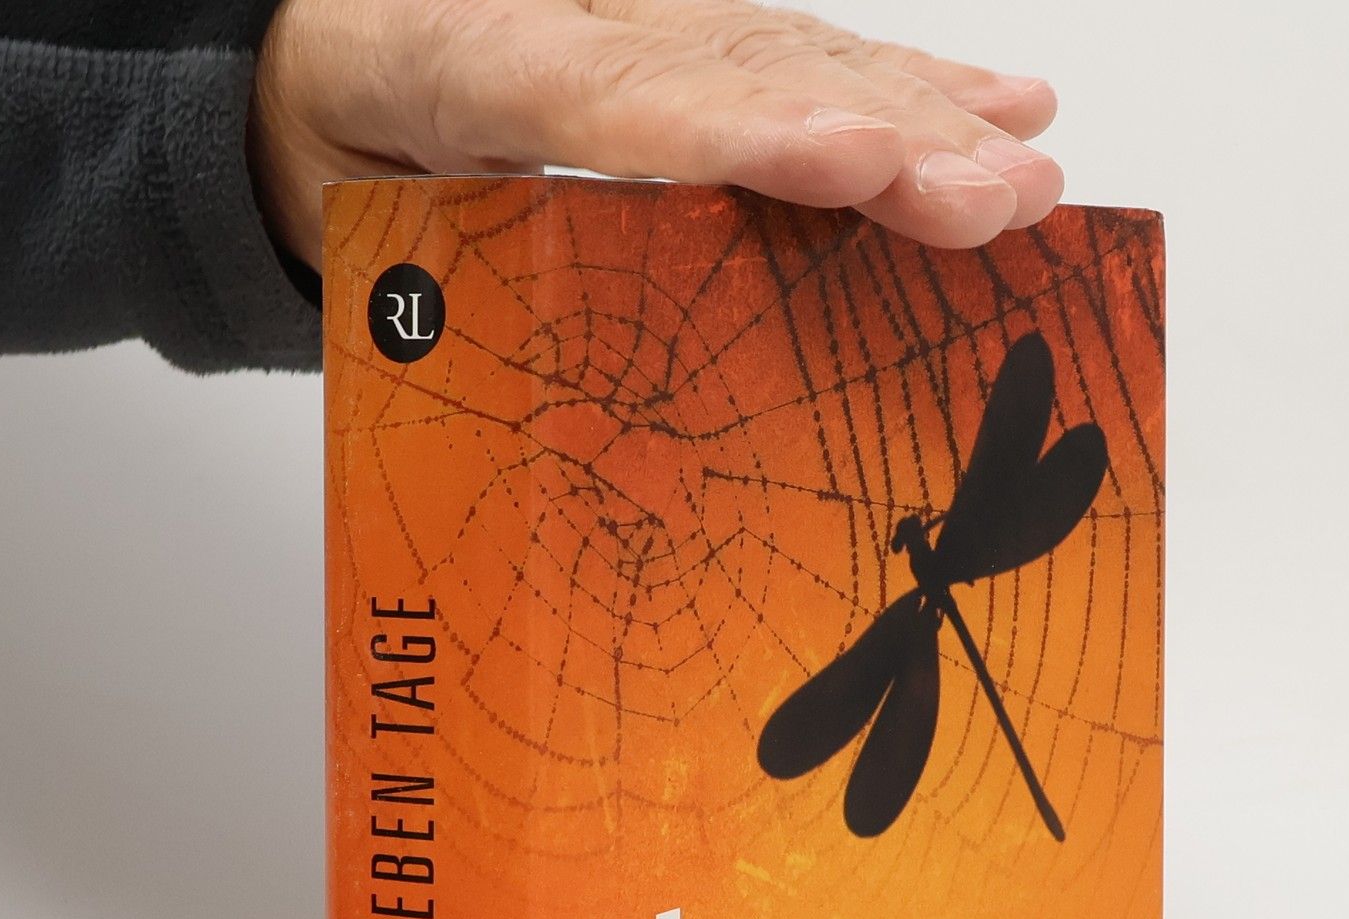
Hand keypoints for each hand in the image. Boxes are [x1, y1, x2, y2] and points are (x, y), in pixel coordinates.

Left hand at [249, 0, 1062, 267]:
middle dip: (887, 134)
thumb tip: (554, 446)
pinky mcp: (693, 36)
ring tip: (1025, 171)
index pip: (622, 99)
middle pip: (749, 73)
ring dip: (926, 120)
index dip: (748, 131)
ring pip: (800, 58)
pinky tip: (1002, 101)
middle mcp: (583, 24)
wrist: (323, 63)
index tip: (852, 158)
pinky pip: (807, 55)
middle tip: (995, 197)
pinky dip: (908, 85)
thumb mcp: (367, 235)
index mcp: (477, 62)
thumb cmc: (352, 161)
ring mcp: (648, 18)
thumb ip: (446, 301)